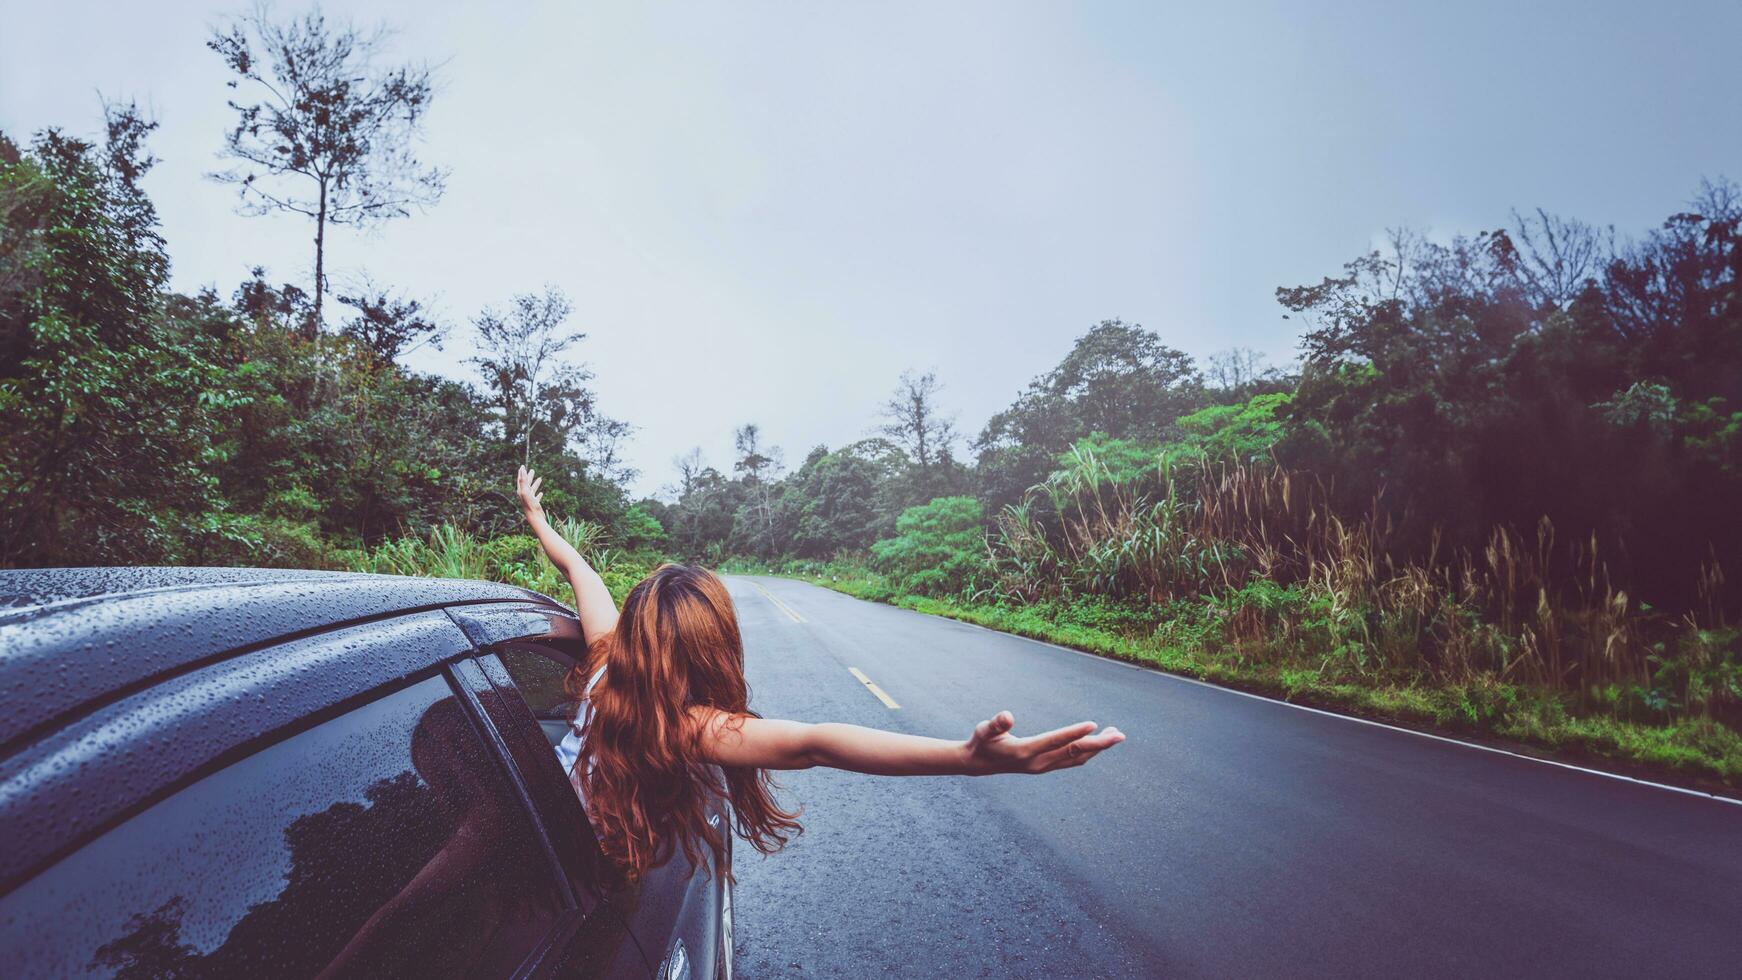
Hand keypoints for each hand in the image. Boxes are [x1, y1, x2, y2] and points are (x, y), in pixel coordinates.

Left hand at [516, 465, 545, 523]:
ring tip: (540, 478)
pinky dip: (538, 494)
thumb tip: (522, 471)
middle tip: (532, 470)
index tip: (522, 466)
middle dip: (528, 477)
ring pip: (532, 490)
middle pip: (526, 484)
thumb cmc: (530, 506)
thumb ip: (523, 482)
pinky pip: (536, 498)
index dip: (521, 473)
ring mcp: (530, 500)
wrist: (535, 518)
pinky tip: (541, 493)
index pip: (520, 480)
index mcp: (521, 491)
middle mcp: (524, 495)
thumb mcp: (526, 492)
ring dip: (535, 484)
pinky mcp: (535, 505)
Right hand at [961, 710, 1123, 774]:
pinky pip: (1072, 760)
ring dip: (1097, 748)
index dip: (1074, 732)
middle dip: (1098, 744)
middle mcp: (1038, 763)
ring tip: (1115, 734)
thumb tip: (1007, 716)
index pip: (1055, 741)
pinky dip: (1088, 752)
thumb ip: (996, 724)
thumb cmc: (982, 742)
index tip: (1094, 724)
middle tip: (1120, 734)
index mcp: (1025, 752)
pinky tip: (1098, 742)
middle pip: (1073, 752)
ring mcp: (1044, 767)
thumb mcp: (983, 730)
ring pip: (1077, 758)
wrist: (978, 764)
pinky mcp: (1046, 766)